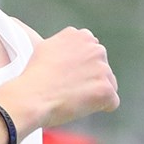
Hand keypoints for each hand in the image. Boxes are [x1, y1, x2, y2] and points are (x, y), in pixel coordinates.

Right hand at [0, 28, 117, 129]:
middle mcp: (95, 48)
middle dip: (91, 79)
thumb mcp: (47, 48)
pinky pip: (112, 102)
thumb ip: (66, 45)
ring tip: (73, 98)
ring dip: (95, 93)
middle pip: (102, 68)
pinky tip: (82, 107)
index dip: (81, 68)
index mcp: (81, 36)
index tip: (68, 77)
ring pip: (108, 84)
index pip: (92, 53)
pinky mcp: (106, 88)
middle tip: (69, 89)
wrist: (32, 96)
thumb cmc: (34, 77)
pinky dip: (100, 107)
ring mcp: (102, 68)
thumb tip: (73, 52)